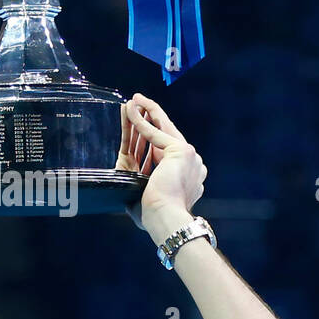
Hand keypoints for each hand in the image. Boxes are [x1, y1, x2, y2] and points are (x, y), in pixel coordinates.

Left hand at [118, 93, 206, 238]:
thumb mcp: (149, 198)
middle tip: (140, 103)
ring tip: (134, 99)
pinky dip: (140, 120)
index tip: (140, 126)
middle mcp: (193, 164)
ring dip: (146, 112)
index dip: (152, 136)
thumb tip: (126, 189)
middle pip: (168, 135)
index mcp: (188, 176)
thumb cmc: (155, 217)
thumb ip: (144, 187)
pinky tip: (130, 108)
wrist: (165, 218)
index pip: (167, 151)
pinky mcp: (180, 150)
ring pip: (162, 128)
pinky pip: (154, 132)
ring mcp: (189, 156)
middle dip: (153, 117)